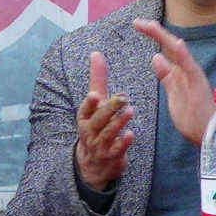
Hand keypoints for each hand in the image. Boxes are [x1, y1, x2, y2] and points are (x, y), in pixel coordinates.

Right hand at [73, 53, 135, 196]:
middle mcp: (90, 131)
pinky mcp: (111, 156)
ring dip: (119, 123)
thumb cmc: (96, 124)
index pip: (84, 110)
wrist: (94, 162)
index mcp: (85, 117)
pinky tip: (130, 134)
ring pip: (108, 134)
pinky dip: (123, 143)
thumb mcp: (95, 104)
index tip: (95, 94)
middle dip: (109, 109)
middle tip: (123, 98)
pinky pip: (116, 150)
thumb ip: (98, 79)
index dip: (89, 103)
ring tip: (130, 111)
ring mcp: (100, 145)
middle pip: (98, 120)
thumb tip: (96, 53)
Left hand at [140, 24, 215, 147]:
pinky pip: (191, 68)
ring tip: (152, 26)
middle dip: (154, 33)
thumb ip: (166, 75)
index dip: (153, 36)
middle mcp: (187, 71)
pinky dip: (185, 55)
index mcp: (180, 72)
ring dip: (165, 38)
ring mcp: (193, 77)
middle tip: (137, 22)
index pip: (165, 50)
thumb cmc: (194, 117)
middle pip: (169, 47)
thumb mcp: (173, 93)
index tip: (139, 24)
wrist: (209, 134)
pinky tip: (178, 43)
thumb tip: (155, 57)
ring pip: (179, 53)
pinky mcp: (198, 86)